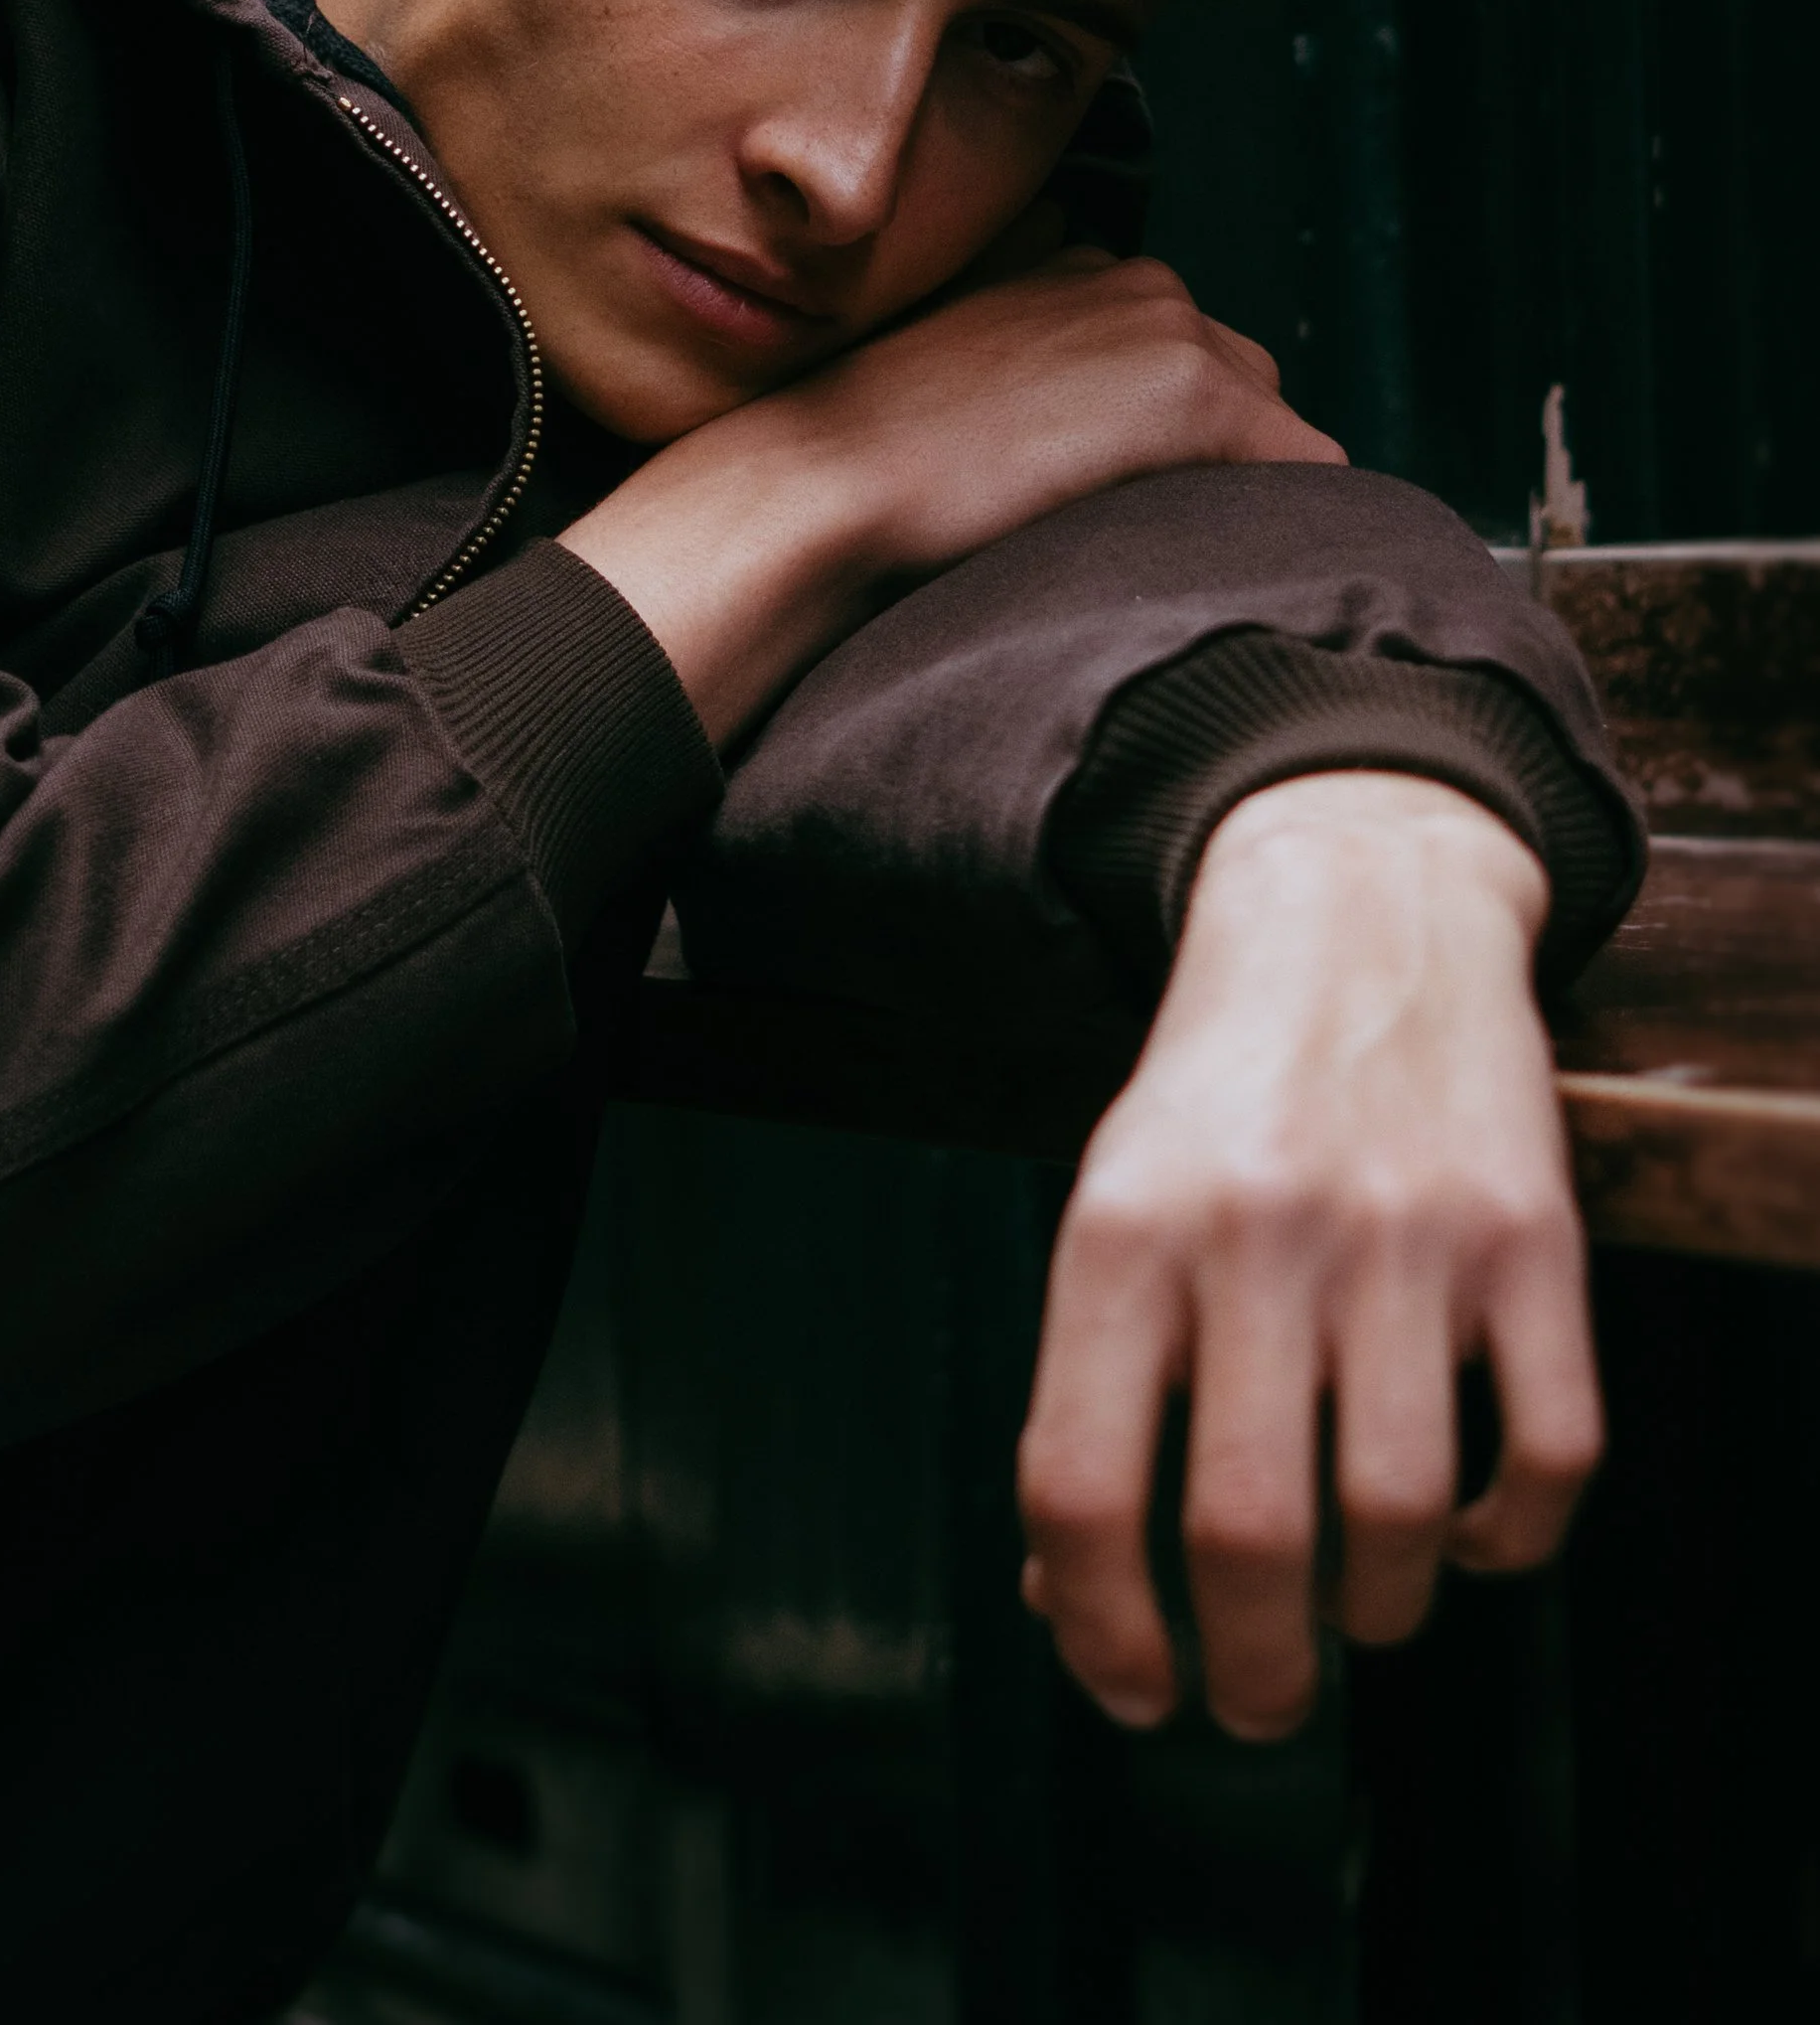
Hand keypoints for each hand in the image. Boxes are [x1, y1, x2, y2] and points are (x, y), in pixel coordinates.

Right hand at [563, 250, 1341, 746]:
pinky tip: (1186, 557)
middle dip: (1213, 456)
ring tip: (1147, 544)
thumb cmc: (853, 461)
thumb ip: (1024, 385)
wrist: (822, 484)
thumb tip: (1066, 446)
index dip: (1153, 436)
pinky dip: (1270, 524)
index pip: (1177, 350)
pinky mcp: (1199, 394)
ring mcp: (1171, 329)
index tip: (1093, 490)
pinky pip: (1307, 471)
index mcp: (1073, 264)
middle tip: (1127, 526)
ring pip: (1274, 430)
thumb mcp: (948, 385)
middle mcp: (1135, 276)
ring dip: (1234, 488)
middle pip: (1244, 383)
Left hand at [1016, 773, 1598, 1738]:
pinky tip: (1470, 1534)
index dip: (1099, 1628)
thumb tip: (1068, 1596)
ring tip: (1358, 1611)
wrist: (1351, 912)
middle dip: (1249, 1671)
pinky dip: (1510, 1538)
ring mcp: (1403, 1232)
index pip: (1082, 1482)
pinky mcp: (1529, 1234)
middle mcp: (1257, 1231)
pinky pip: (1547, 1452)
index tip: (1132, 1688)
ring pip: (1402, 1516)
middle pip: (1250, 1532)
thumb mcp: (1113, 1211)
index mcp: (1121, 1232)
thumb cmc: (1216, 1100)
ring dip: (1379, 1615)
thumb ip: (1090, 1391)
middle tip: (1255, 1702)